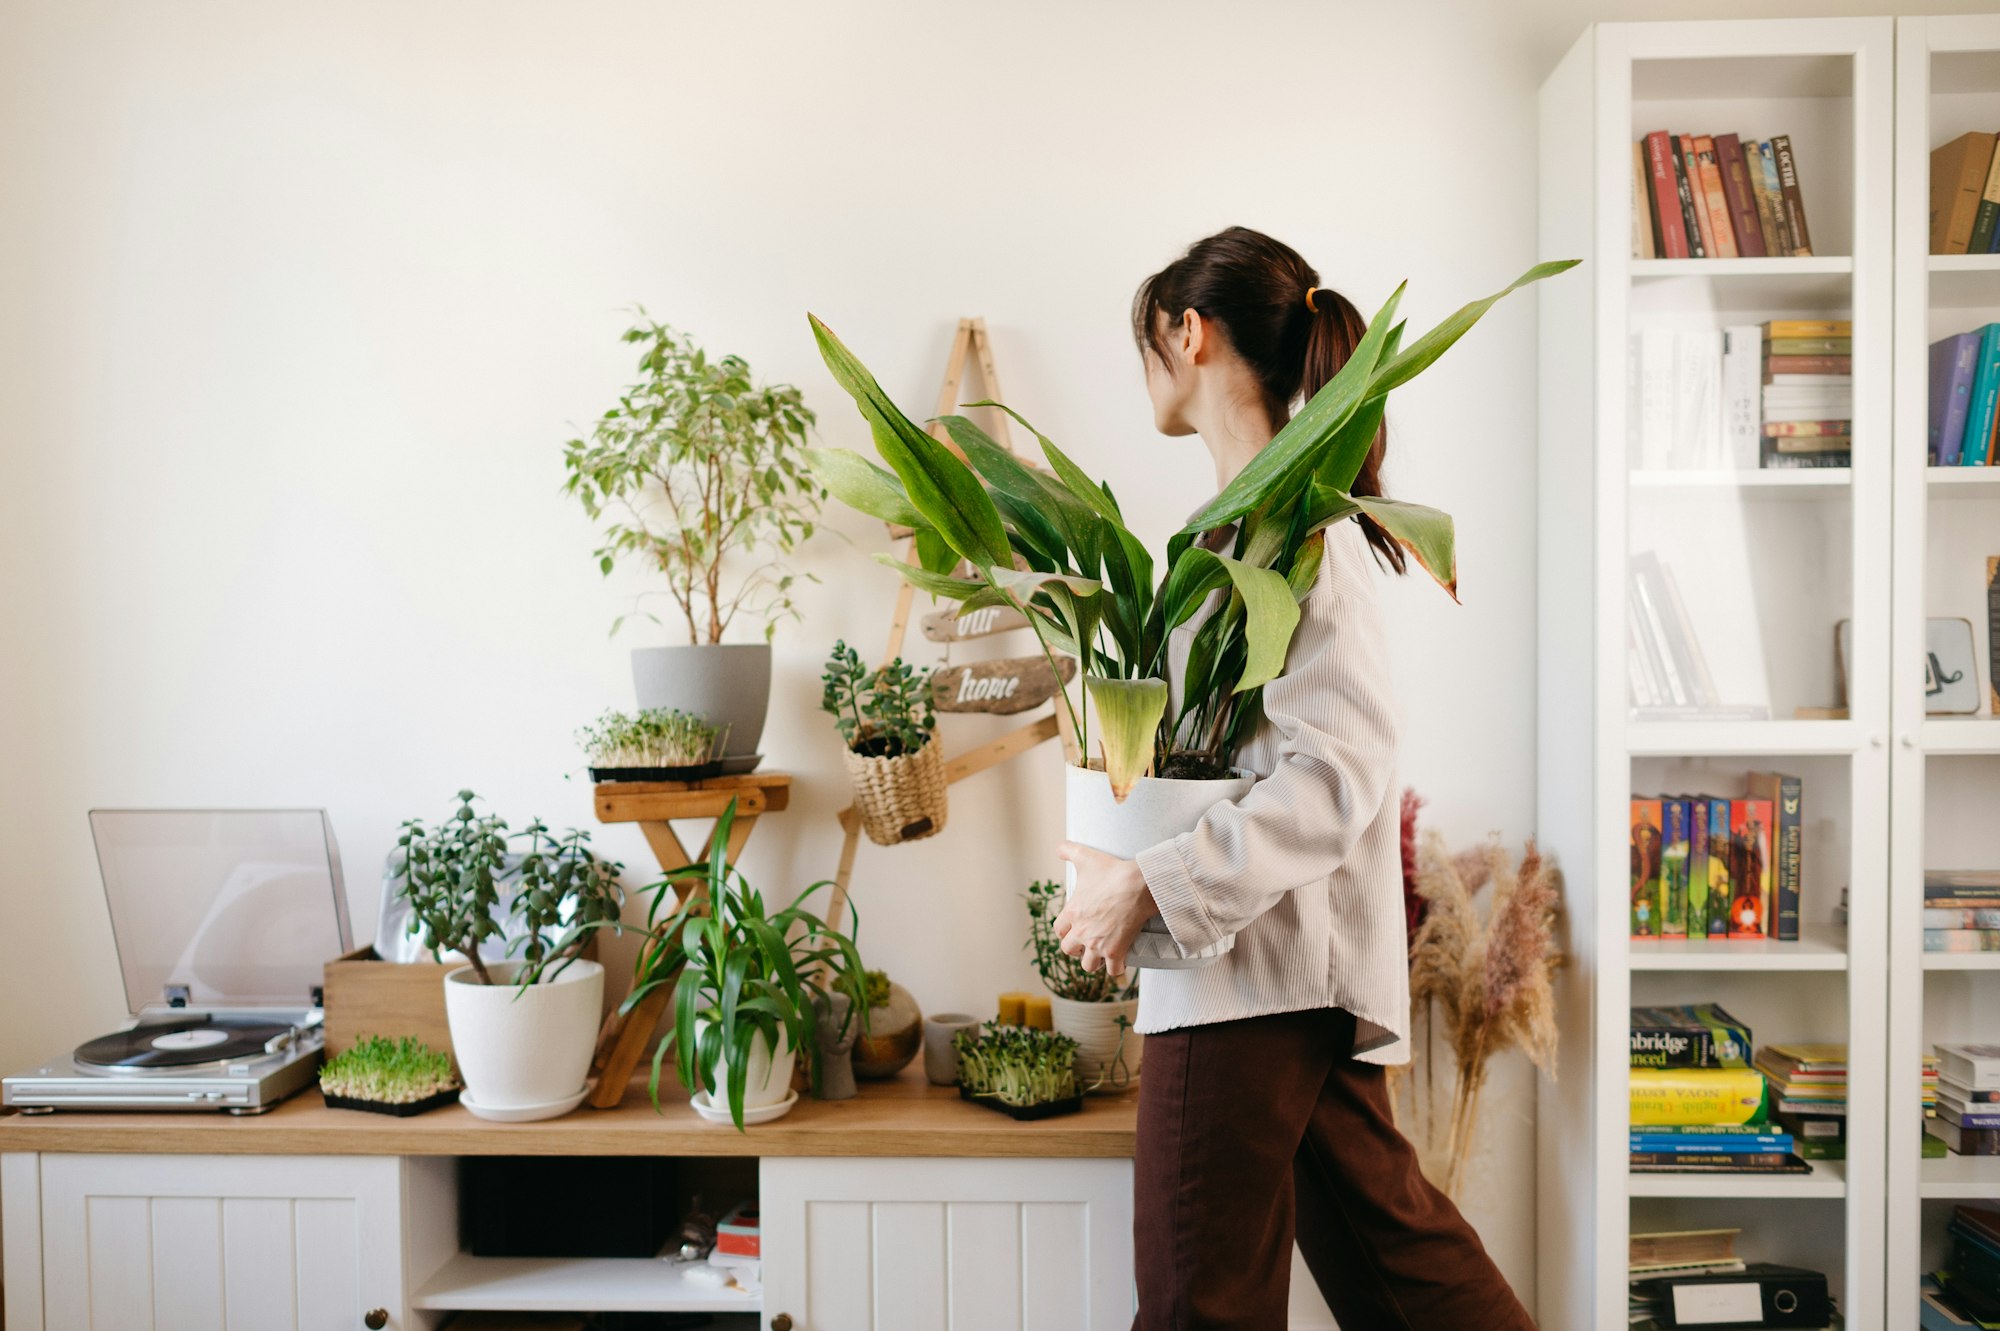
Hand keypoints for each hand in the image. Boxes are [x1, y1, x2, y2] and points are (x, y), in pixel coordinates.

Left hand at [1053, 842, 1155, 975]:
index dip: (1065, 930)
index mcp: (1071, 914)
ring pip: (1088, 966)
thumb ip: (1069, 850)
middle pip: (1069, 951)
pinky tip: (1121, 960)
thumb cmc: (1112, 872)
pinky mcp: (1116, 952)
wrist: (1138, 885)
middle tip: (1088, 941)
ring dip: (1095, 961)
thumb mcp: (1086, 857)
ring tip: (1103, 953)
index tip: (1075, 927)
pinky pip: (1114, 972)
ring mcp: (1098, 945)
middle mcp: (1081, 932)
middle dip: (1077, 947)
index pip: (1058, 931)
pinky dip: (1117, 969)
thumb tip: (1059, 847)